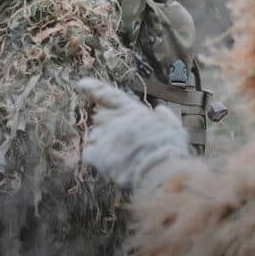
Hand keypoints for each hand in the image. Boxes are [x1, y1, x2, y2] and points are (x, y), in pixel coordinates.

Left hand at [75, 77, 189, 191]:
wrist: (159, 171)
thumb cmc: (170, 151)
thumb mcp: (175, 129)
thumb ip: (166, 118)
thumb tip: (160, 109)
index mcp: (133, 110)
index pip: (109, 95)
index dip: (93, 88)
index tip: (79, 84)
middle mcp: (114, 119)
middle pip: (99, 119)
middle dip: (107, 129)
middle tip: (123, 145)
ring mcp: (103, 136)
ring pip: (94, 137)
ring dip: (103, 146)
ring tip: (121, 158)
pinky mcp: (96, 154)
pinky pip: (88, 153)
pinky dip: (96, 159)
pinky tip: (110, 166)